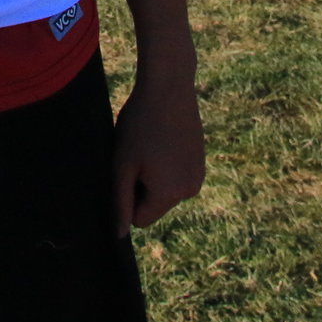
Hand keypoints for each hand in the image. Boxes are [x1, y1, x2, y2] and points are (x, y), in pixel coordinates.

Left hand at [112, 69, 204, 233]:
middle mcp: (190, 191)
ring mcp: (199, 176)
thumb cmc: (139, 124)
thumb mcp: (122, 164)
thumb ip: (120, 201)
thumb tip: (120, 234)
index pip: (140, 219)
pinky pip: (177, 176)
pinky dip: (167, 165)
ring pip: (165, 190)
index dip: (128, 196)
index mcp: (170, 195)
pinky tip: (163, 139)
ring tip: (151, 144)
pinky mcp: (201, 161)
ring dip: (154, 175)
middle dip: (142, 186)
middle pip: (154, 205)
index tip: (128, 168)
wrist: (169, 87)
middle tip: (138, 153)